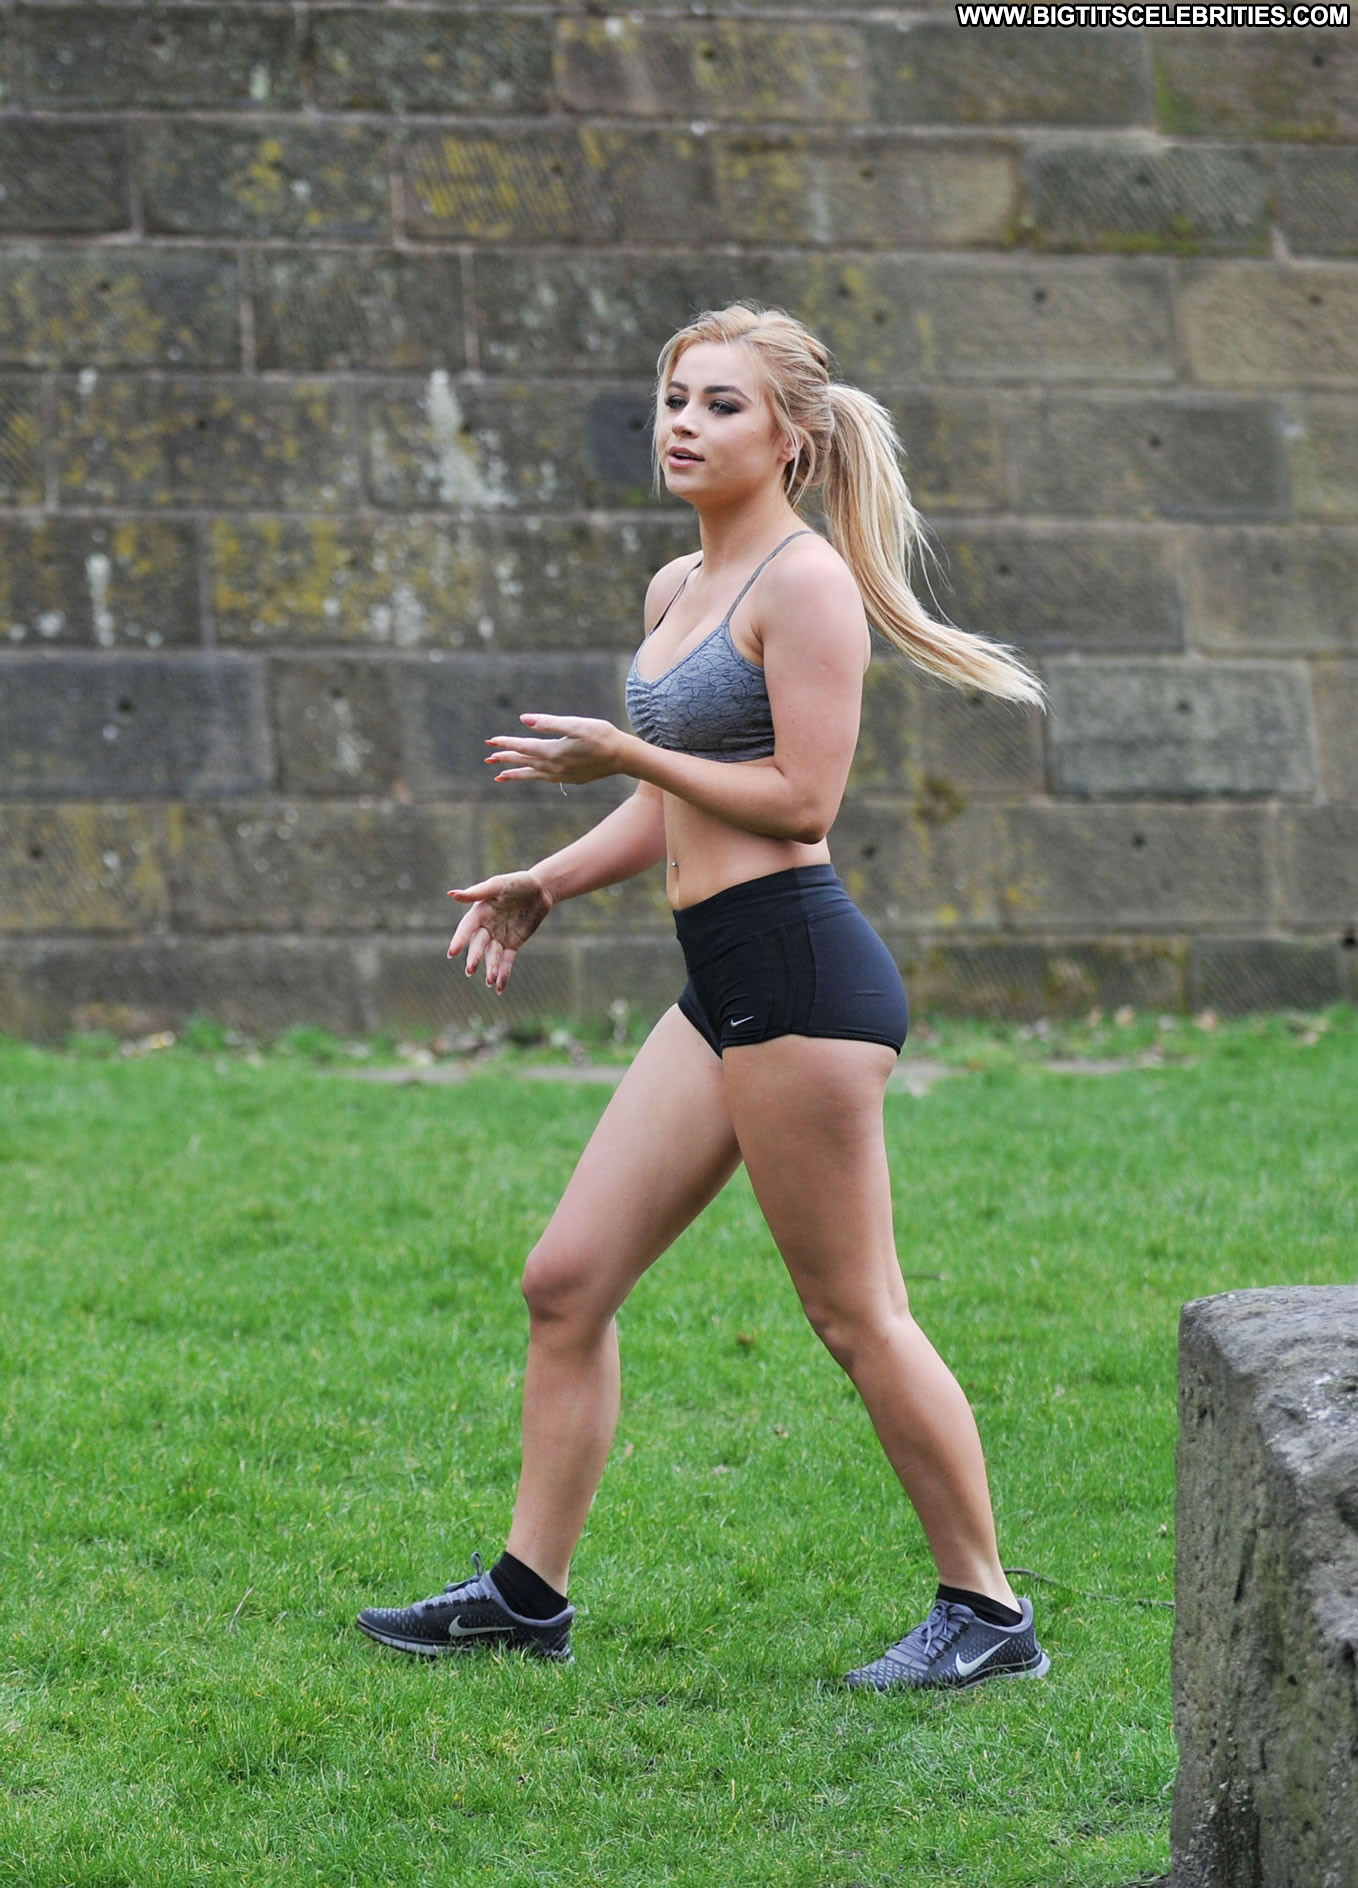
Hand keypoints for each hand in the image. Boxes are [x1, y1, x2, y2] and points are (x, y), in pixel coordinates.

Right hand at [447, 871, 553, 993]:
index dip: (459, 940)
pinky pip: (506, 961)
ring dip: (490, 968)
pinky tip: (499, 988)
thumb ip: (476, 893)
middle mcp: (486, 927)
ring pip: (492, 956)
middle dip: (475, 957)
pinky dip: (503, 974)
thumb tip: (451, 894)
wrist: (540, 890)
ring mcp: (499, 937)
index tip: (452, 953)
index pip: (467, 928)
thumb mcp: (497, 886)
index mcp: (479, 912)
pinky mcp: (513, 944)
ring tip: (489, 982)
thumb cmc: (516, 883)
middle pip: (479, 945)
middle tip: (470, 971)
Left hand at [485, 714, 624, 785]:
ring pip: (532, 774)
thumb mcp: (575, 724)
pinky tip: (531, 776)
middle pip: (524, 762)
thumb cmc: (601, 735)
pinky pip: (544, 779)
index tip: (490, 741)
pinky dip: (532, 777)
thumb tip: (525, 720)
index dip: (506, 743)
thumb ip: (549, 723)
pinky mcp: (571, 778)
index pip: (524, 747)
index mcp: (553, 751)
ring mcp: (562, 775)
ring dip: (515, 773)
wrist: (622, 756)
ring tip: (500, 776)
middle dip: (505, 759)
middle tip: (488, 759)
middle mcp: (554, 766)